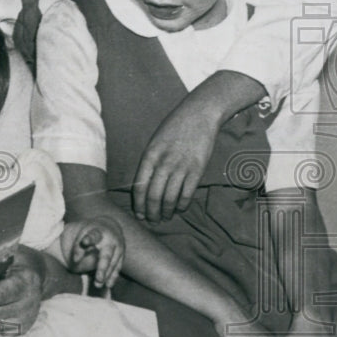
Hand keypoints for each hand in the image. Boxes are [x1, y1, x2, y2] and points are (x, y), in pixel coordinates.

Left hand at [61, 217, 123, 287]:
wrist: (109, 227)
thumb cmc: (92, 233)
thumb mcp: (83, 234)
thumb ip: (78, 246)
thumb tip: (76, 260)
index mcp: (99, 232)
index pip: (93, 236)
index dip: (89, 240)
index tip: (83, 243)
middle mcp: (111, 240)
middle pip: (106, 255)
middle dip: (102, 268)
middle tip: (98, 279)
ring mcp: (118, 249)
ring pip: (112, 264)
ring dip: (106, 275)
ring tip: (98, 285)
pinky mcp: (122, 256)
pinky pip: (117, 267)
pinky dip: (113, 277)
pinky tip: (108, 285)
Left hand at [133, 98, 218, 222]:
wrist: (199, 114)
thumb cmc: (174, 127)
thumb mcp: (154, 142)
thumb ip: (150, 162)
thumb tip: (144, 185)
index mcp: (149, 156)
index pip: (139, 187)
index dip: (138, 205)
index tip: (139, 214)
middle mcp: (163, 164)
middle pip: (153, 197)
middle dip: (151, 213)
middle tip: (152, 221)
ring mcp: (181, 167)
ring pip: (170, 198)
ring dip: (166, 212)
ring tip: (165, 217)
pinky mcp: (197, 170)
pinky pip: (187, 194)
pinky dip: (182, 205)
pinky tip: (180, 208)